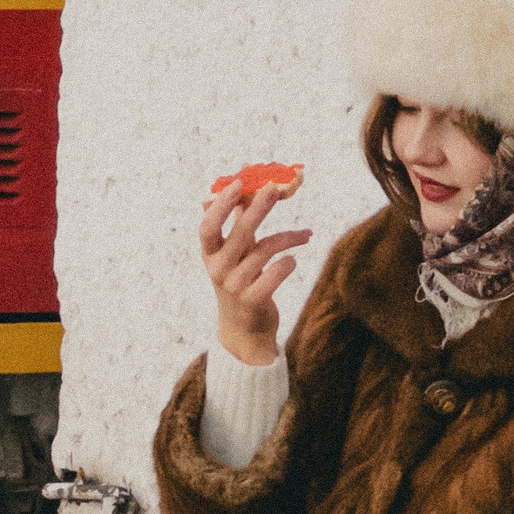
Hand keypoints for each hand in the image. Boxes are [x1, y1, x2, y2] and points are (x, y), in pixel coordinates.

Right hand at [200, 178, 313, 364]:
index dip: (220, 205)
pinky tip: (294, 260)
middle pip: (239, 233)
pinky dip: (286, 264)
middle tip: (274, 188)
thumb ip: (235, 223)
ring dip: (289, 237)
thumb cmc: (240, 282)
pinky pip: (274, 274)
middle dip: (258, 208)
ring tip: (306, 234)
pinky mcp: (252, 300)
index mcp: (210, 255)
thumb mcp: (233, 254)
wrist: (244, 330)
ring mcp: (234, 286)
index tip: (237, 184)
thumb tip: (239, 187)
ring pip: (265, 251)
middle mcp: (219, 269)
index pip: (208, 227)